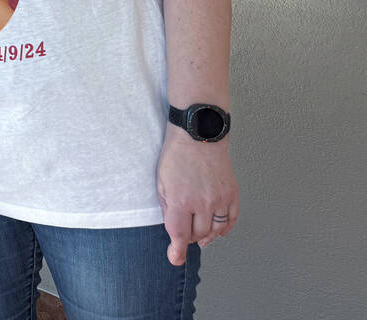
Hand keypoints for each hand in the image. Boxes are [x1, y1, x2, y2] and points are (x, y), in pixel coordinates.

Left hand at [156, 127, 238, 265]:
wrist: (199, 135)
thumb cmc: (176, 156)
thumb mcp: (161, 182)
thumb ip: (168, 208)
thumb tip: (173, 231)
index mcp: (181, 200)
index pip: (179, 234)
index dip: (177, 249)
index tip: (175, 258)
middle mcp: (203, 202)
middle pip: (198, 234)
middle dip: (189, 237)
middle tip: (184, 233)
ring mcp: (220, 199)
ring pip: (216, 230)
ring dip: (206, 236)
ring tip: (199, 235)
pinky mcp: (232, 193)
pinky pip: (231, 219)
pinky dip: (224, 228)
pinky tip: (218, 230)